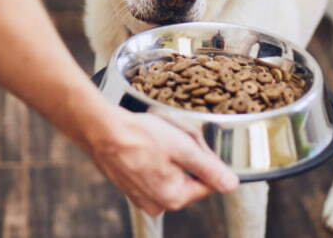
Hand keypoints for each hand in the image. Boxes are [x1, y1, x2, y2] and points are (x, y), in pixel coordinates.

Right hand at [86, 107, 238, 215]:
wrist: (101, 130)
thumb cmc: (140, 136)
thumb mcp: (183, 148)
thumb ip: (210, 168)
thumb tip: (231, 185)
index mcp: (174, 198)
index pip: (207, 181)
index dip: (204, 158)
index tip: (191, 142)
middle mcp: (157, 203)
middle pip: (188, 176)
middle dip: (185, 155)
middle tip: (172, 136)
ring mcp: (141, 195)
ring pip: (171, 171)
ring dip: (169, 153)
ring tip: (156, 137)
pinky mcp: (129, 185)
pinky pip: (152, 170)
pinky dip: (152, 155)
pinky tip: (144, 142)